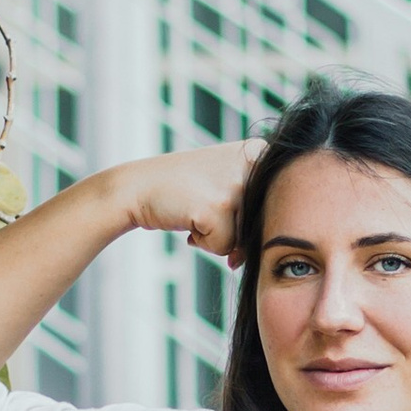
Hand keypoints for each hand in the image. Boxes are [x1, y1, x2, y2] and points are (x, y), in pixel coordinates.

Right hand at [110, 139, 251, 253]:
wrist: (138, 187)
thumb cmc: (183, 191)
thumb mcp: (226, 185)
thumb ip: (252, 215)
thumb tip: (244, 258)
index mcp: (260, 153)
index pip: (273, 208)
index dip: (243, 215)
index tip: (219, 197)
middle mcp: (253, 164)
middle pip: (259, 224)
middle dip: (230, 227)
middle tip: (203, 204)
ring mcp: (235, 185)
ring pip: (243, 238)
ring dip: (216, 235)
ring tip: (196, 209)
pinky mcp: (217, 208)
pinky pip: (223, 247)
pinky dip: (203, 242)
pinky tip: (188, 217)